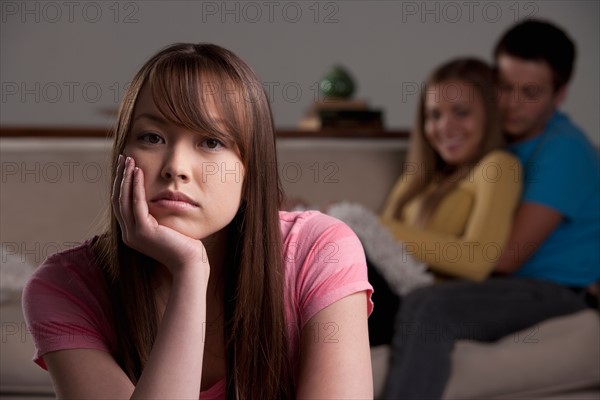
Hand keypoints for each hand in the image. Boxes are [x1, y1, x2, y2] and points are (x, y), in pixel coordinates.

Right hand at [112, 155, 209, 275]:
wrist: (190, 262)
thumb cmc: (184, 244)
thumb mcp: (166, 226)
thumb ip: (157, 214)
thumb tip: (158, 198)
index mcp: (132, 233)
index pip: (121, 204)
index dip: (121, 184)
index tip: (125, 166)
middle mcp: (128, 234)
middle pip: (118, 199)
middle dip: (120, 177)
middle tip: (122, 158)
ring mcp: (133, 233)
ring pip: (123, 199)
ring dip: (125, 177)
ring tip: (129, 160)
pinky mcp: (142, 231)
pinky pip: (136, 203)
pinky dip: (135, 186)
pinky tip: (138, 172)